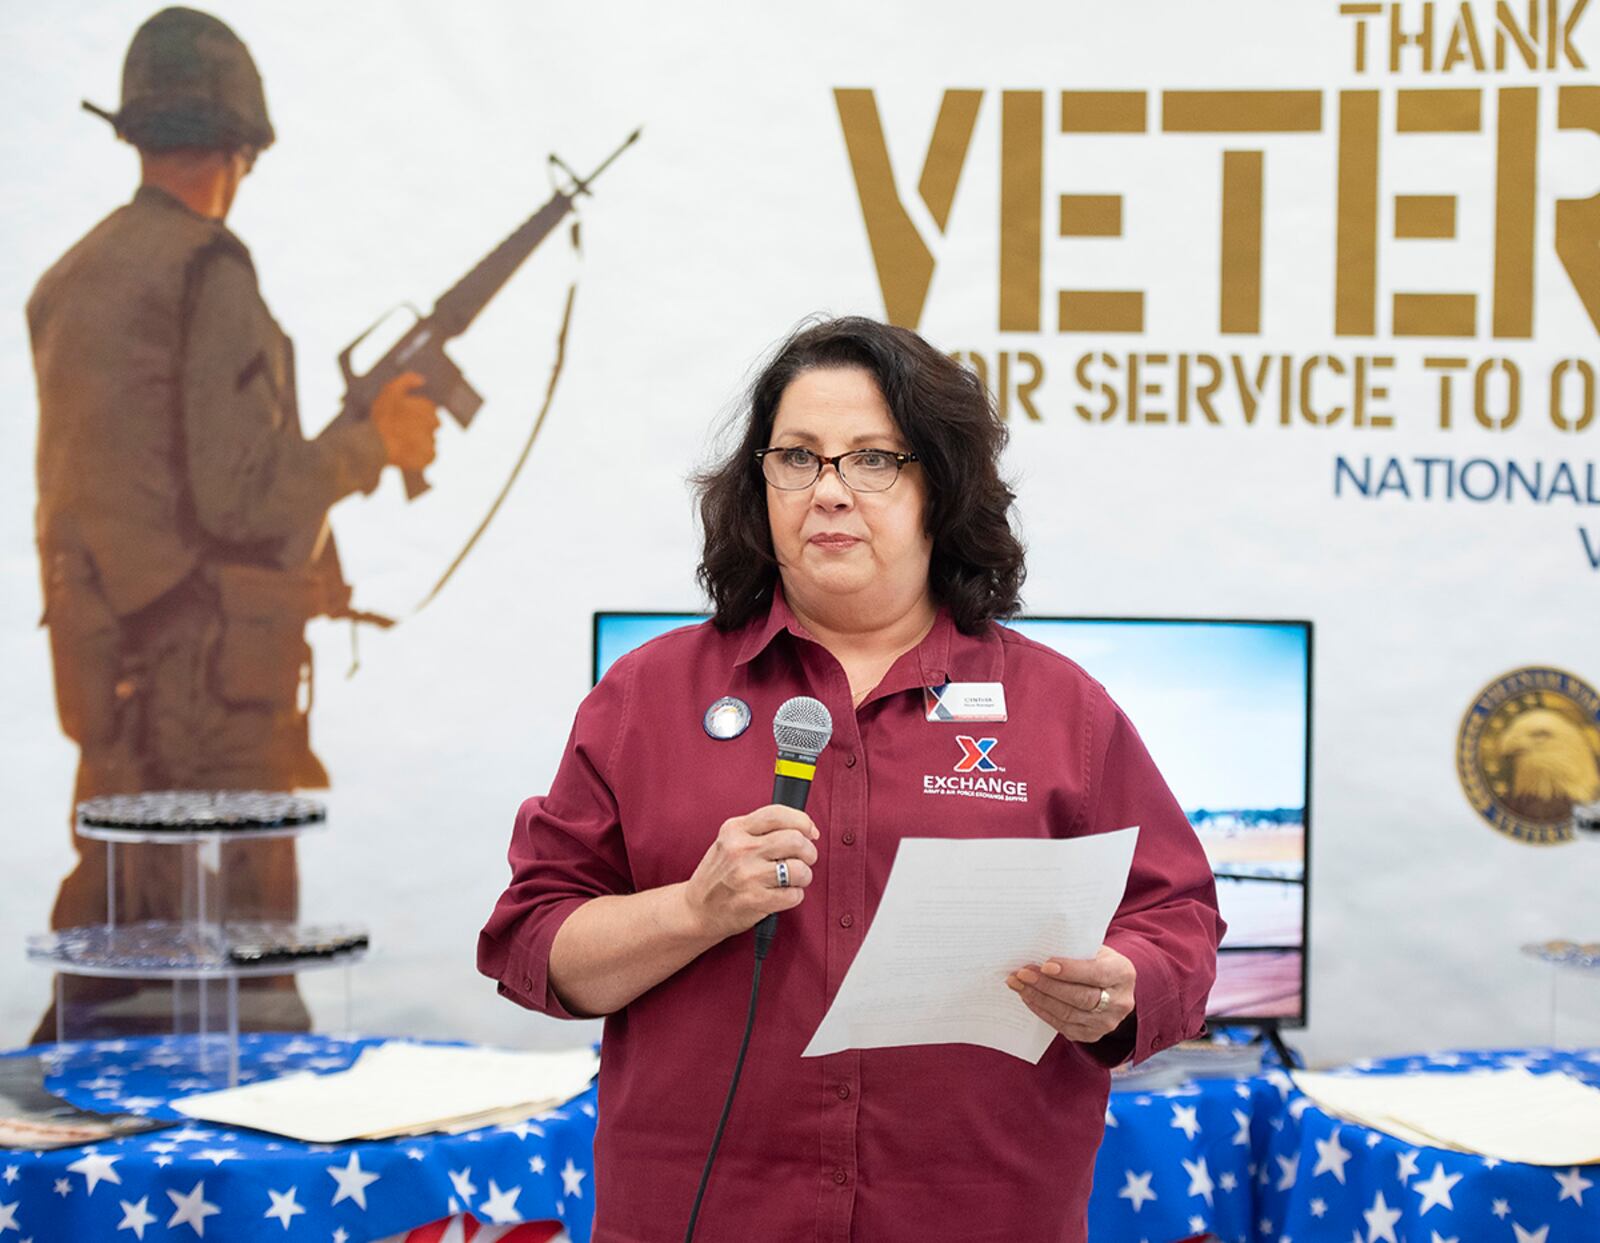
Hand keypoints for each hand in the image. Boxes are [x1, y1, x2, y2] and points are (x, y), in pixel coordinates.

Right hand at [370, 371, 439, 471]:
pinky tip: (409, 454)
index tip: (406, 418)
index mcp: (427, 408)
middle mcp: (433, 424)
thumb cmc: (380, 417)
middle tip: (405, 431)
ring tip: (404, 444)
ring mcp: (431, 441)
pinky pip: (429, 457)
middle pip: (433, 426)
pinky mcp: (427, 458)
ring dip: (421, 443)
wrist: (373, 445)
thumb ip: (406, 381)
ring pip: (430, 441)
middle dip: (422, 427)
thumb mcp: (389, 391)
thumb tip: (422, 380)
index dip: (418, 414)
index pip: (430, 410)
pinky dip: (421, 457)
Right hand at [682, 805, 818, 940]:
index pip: (778, 814)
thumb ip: (760, 831)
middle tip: (805, 859)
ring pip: (799, 869)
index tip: (810, 831)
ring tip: (792, 879)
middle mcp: (740, 849)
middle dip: (809, 851)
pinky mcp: (755, 900)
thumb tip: (804, 829)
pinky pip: (794, 895)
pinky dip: (794, 896)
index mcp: (735, 829)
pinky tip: (782, 895)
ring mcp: (748, 875)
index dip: (802, 821)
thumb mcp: (729, 842)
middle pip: (795, 840)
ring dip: (803, 876)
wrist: (696, 910)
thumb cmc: (718, 875)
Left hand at [1006, 945, 1134, 1043]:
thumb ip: (1075, 951)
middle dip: (1047, 985)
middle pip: (1080, 997)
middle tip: (1022, 974)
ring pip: (1068, 1013)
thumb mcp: (1096, 950)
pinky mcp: (1092, 1035)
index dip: (1070, 970)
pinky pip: (1062, 1025)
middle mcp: (1119, 1002)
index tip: (1045, 965)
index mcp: (1122, 974)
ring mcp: (1106, 1022)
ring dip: (1038, 998)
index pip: (1096, 973)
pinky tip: (1029, 998)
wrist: (1113, 988)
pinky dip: (1042, 1011)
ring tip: (1018, 984)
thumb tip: (1039, 949)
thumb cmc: (1098, 962)